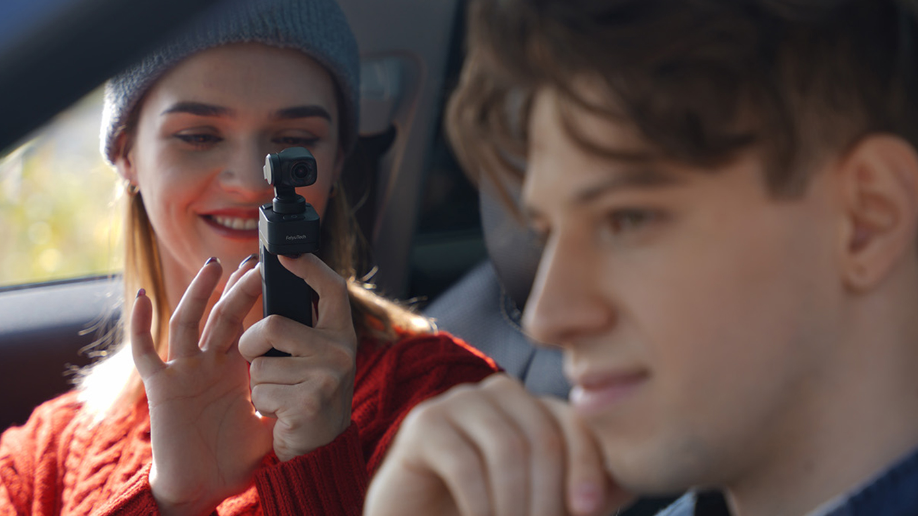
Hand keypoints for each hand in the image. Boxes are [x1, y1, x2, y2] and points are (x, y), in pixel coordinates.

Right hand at [131, 257, 273, 515]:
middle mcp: (207, 363)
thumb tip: (324, 384)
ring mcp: (183, 371)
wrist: (203, 489)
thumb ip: (288, 398)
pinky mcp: (161, 387)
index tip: (272, 274)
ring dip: (198, 293)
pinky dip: (140, 326)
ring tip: (214, 266)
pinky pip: (145, 352)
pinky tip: (143, 299)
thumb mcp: (269, 421)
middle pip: (222, 315)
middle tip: (253, 261)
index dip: (254, 299)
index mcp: (232, 369)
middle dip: (236, 288)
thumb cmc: (234, 459)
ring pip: (188, 322)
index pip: (245, 323)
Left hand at [237, 253, 357, 461]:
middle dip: (252, 343)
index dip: (310, 267)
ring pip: (261, 362)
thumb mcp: (317, 355)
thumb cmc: (310, 394)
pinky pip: (261, 391)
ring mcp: (328, 376)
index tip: (285, 255)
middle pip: (274, 325)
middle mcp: (341, 350)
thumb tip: (274, 280)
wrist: (322, 447)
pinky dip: (262, 403)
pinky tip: (282, 412)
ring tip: (280, 393)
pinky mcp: (309, 402)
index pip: (332, 288)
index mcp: (342, 333)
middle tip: (259, 358)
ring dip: (259, 381)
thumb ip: (303, 327)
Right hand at [363, 374, 631, 515]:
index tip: (590, 513)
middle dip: (550, 498)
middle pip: (543, 436)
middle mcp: (500, 395)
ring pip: (507, 447)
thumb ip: (592, 492)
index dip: (589, 467)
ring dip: (515, 505)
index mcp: (535, 409)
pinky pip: (465, 461)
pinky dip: (480, 504)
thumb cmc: (488, 514)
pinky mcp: (425, 423)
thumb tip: (637, 474)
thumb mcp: (548, 506)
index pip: (577, 422)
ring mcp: (460, 403)